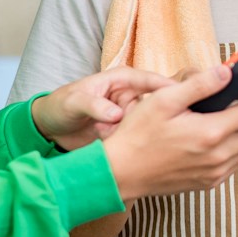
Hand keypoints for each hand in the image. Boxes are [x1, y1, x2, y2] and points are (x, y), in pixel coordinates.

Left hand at [31, 67, 175, 151]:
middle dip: (173, 113)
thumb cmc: (60, 106)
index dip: (169, 88)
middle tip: (187, 126)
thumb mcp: (74, 102)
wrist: (50, 131)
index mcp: (120, 80)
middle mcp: (130, 96)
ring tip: (174, 146)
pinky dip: (149, 146)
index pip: (150, 80)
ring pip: (154, 124)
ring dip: (162, 133)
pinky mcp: (127, 134)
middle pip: (160, 102)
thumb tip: (115, 114)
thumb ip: (94, 105)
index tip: (185, 98)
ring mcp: (130, 117)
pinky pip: (143, 139)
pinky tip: (157, 156)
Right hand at [103, 64, 237, 201]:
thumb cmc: (137, 135)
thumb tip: (227, 72)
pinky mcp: (210, 182)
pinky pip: (237, 161)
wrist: (120, 174)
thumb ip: (199, 86)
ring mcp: (216, 172)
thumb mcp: (164, 101)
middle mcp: (219, 156)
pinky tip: (231, 133)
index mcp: (211, 133)